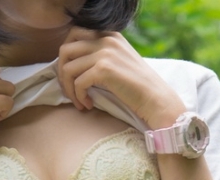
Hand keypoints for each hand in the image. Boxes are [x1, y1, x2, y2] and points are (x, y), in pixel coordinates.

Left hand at [57, 29, 185, 127]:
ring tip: (79, 101)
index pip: (74, 34)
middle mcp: (106, 39)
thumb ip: (100, 56)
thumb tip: (72, 64)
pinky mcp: (104, 69)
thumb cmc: (139, 87)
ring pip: (68, 68)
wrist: (157, 100)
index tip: (72, 75)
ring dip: (69, 88)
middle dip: (62, 72)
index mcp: (110, 35)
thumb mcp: (120, 61)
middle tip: (70, 90)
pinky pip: (78, 83)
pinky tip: (87, 105)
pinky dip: (78, 97)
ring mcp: (105, 53)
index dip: (67, 56)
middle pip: (66, 49)